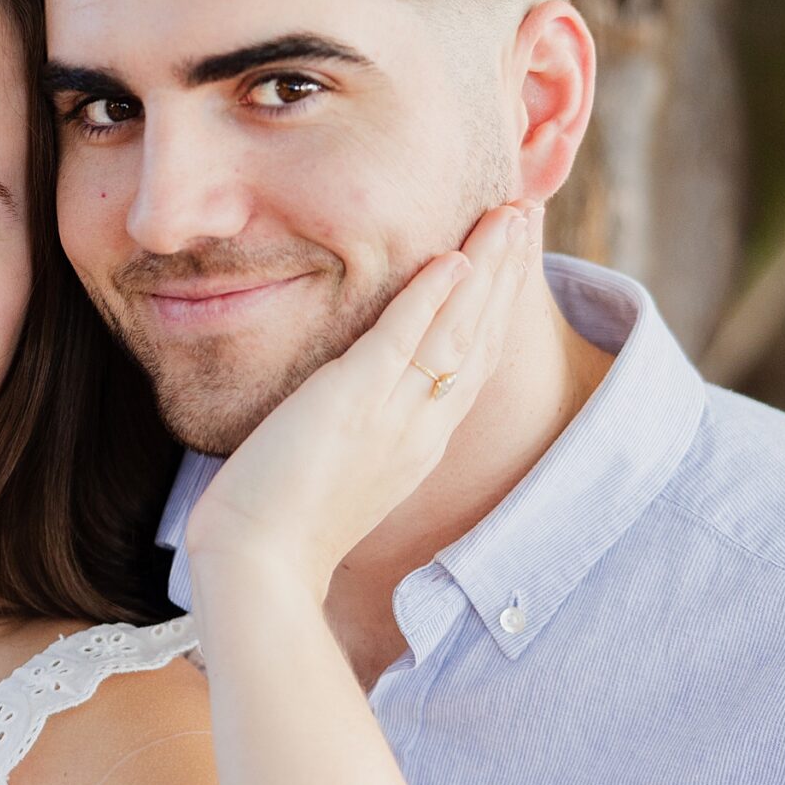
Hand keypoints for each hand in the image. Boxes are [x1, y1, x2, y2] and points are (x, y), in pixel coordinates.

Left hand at [184, 201, 536, 594]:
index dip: (495, 308)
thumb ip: (356, 436)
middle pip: (479, 338)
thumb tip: (349, 408)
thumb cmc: (278, 531)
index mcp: (419, 445)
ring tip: (510, 215)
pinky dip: (431, 295)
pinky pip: (403, 339)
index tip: (509, 259)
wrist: (259, 569)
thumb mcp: (337, 475)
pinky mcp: (352, 403)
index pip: (470, 363)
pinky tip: (453, 256)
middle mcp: (420, 429)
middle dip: (507, 273)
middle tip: (526, 215)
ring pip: (456, 329)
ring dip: (487, 267)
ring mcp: (392, 416)